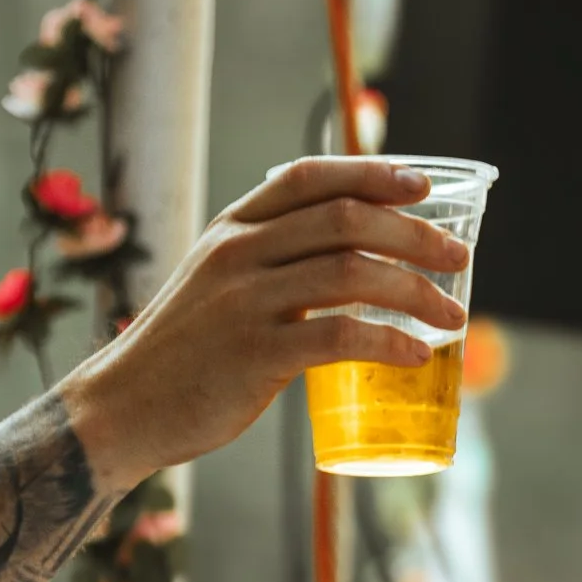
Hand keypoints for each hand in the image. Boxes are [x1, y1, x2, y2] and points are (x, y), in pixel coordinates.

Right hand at [59, 157, 470, 489]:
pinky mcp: (252, 355)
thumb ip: (269, 262)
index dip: (372, 173)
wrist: (123, 407)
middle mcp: (237, 254)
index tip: (422, 186)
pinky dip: (386, 342)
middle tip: (458, 258)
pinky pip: (336, 337)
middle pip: (345, 220)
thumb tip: (349, 261)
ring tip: (452, 316)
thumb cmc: (183, 352)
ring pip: (349, 273)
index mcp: (231, 227)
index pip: (310, 178)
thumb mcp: (215, 284)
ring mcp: (243, 303)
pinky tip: (414, 355)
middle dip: (414, 236)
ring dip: (414, 291)